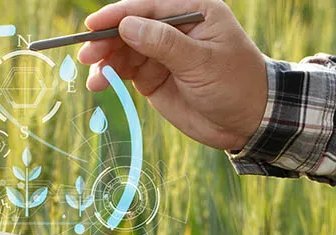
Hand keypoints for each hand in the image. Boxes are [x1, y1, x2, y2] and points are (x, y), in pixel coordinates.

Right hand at [78, 0, 269, 151]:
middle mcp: (174, 28)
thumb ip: (165, 43)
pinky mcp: (152, 75)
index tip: (93, 26)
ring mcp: (161, 52)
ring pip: (122, 49)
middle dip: (106, 40)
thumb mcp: (203, 62)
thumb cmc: (236, 84)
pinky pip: (124, 70)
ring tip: (94, 77)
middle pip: (130, 26)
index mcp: (194, 11)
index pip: (149, 6)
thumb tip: (127, 26)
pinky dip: (109, 76)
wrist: (248, 122)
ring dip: (105, 61)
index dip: (119, 14)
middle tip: (87, 55)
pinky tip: (99, 84)